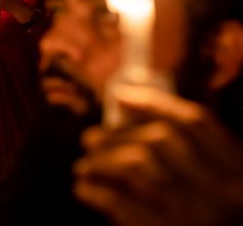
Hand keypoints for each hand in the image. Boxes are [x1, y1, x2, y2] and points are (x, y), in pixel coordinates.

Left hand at [73, 87, 242, 225]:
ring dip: (100, 161)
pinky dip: (95, 191)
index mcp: (240, 174)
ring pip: (135, 165)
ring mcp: (195, 215)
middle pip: (158, 140)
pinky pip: (119, 203)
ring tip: (83, 166)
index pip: (195, 123)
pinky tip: (84, 190)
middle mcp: (223, 192)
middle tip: (89, 138)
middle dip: (116, 135)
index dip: (155, 102)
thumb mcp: (222, 190)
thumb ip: (196, 159)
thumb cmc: (212, 223)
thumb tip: (133, 117)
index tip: (121, 96)